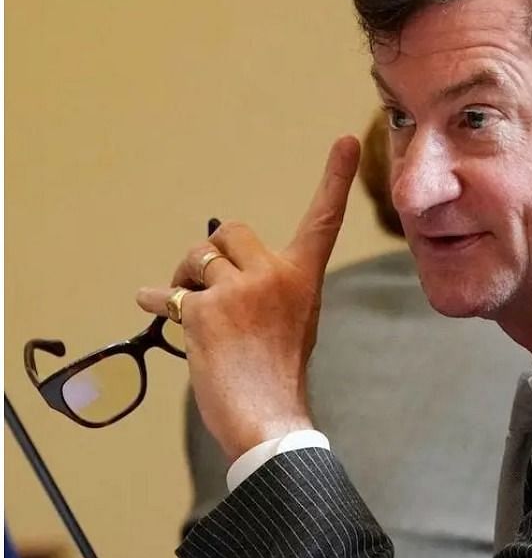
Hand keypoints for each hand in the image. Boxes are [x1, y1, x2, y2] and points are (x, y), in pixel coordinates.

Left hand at [136, 136, 359, 460]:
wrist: (269, 417)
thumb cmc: (276, 375)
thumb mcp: (285, 321)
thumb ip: (258, 287)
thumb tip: (201, 272)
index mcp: (305, 278)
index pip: (324, 220)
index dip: (335, 178)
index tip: (348, 140)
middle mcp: (277, 276)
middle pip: (232, 233)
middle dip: (211, 255)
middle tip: (205, 285)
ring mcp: (243, 291)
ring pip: (198, 257)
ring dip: (185, 277)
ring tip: (188, 307)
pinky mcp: (207, 310)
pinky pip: (171, 292)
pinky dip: (161, 301)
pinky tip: (157, 310)